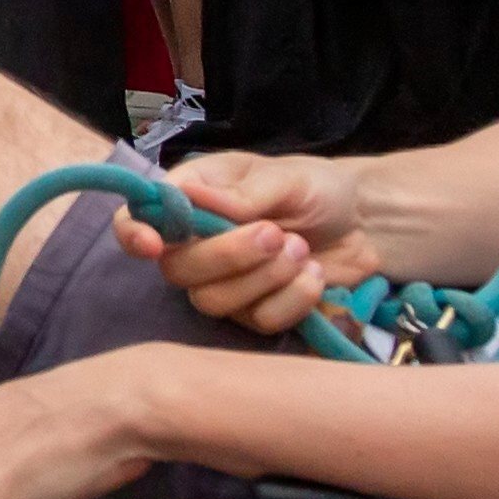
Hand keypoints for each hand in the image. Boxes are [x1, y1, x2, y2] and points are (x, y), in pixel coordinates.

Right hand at [117, 149, 379, 335]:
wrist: (364, 223)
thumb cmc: (314, 188)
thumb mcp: (284, 177)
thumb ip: (241, 192)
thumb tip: (188, 195)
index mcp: (190, 200)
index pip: (137, 220)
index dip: (134, 235)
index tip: (154, 246)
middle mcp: (195, 245)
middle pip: (177, 270)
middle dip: (228, 256)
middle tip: (276, 234)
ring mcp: (223, 284)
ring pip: (213, 302)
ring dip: (264, 278)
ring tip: (301, 250)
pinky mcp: (255, 312)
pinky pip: (258, 321)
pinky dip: (291, 299)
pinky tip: (313, 275)